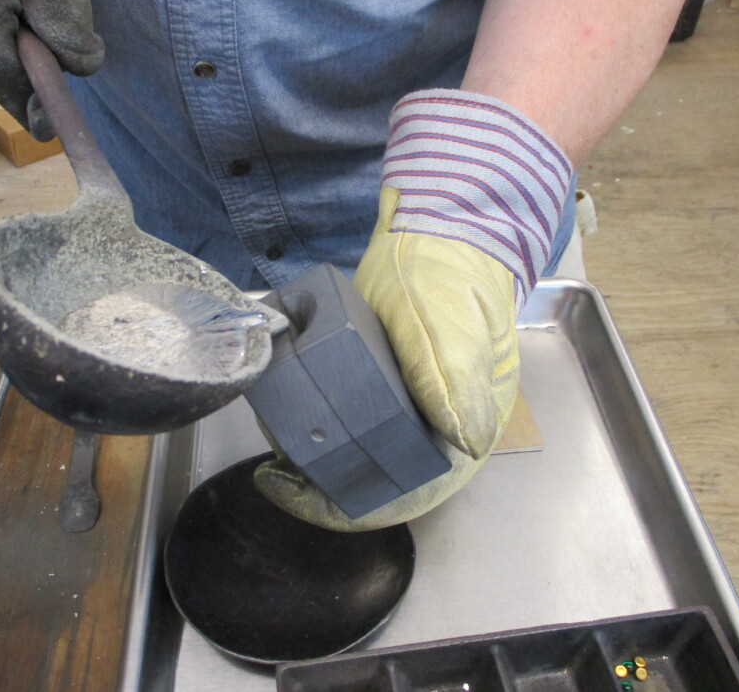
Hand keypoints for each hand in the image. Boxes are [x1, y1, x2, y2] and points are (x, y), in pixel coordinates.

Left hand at [255, 90, 572, 529]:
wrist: (440, 232)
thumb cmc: (455, 284)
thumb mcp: (459, 335)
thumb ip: (459, 386)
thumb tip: (464, 443)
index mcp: (456, 431)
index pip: (406, 494)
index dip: (350, 507)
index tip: (296, 493)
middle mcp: (425, 427)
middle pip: (370, 478)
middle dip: (320, 479)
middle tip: (276, 462)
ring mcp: (396, 403)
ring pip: (350, 450)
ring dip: (311, 450)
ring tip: (274, 436)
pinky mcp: (372, 379)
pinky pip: (339, 414)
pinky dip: (311, 418)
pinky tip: (285, 408)